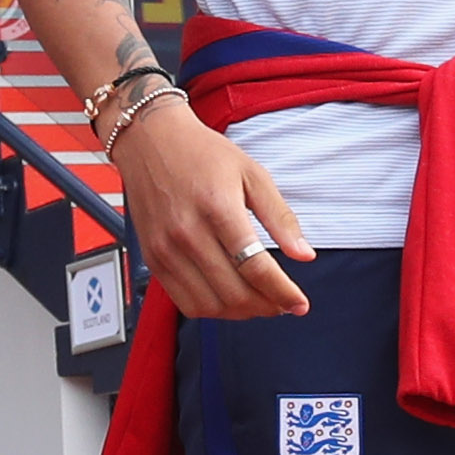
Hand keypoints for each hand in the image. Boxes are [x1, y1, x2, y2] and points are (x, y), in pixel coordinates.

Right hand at [112, 105, 311, 320]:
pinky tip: (229, 298)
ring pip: (210, 305)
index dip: (283, 292)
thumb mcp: (252, 173)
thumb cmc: (202, 153)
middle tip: (284, 303)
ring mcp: (166, 249)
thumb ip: (280, 217)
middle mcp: (187, 233)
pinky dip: (213, 310)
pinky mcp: (153, 259)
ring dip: (242, 313)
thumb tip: (304, 255)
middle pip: (234, 292)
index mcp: (218, 208)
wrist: (150, 141)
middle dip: (268, 306)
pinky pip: (185, 302)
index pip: (255, 267)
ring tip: (260, 302)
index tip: (299, 303)